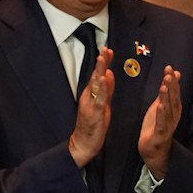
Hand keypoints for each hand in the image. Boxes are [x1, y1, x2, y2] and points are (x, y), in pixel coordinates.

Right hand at [68, 47, 114, 168]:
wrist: (83, 143)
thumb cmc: (93, 124)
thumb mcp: (102, 104)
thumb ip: (106, 89)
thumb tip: (108, 73)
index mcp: (92, 94)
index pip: (98, 74)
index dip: (103, 62)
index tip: (108, 49)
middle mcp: (89, 96)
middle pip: (96, 76)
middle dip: (101, 62)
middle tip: (105, 49)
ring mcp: (90, 104)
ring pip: (95, 85)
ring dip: (99, 71)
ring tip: (103, 59)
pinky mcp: (94, 113)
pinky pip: (98, 99)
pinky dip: (100, 89)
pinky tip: (102, 80)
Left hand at [137, 66, 182, 178]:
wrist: (153, 150)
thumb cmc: (156, 126)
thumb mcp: (160, 106)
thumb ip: (167, 91)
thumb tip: (174, 74)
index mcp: (173, 109)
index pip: (174, 92)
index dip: (173, 81)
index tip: (170, 69)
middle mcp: (173, 116)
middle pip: (173, 99)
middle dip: (171, 86)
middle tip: (169, 73)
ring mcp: (168, 126)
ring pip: (168, 110)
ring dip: (167, 98)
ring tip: (164, 86)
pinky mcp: (160, 135)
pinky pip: (162, 124)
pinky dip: (161, 115)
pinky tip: (160, 106)